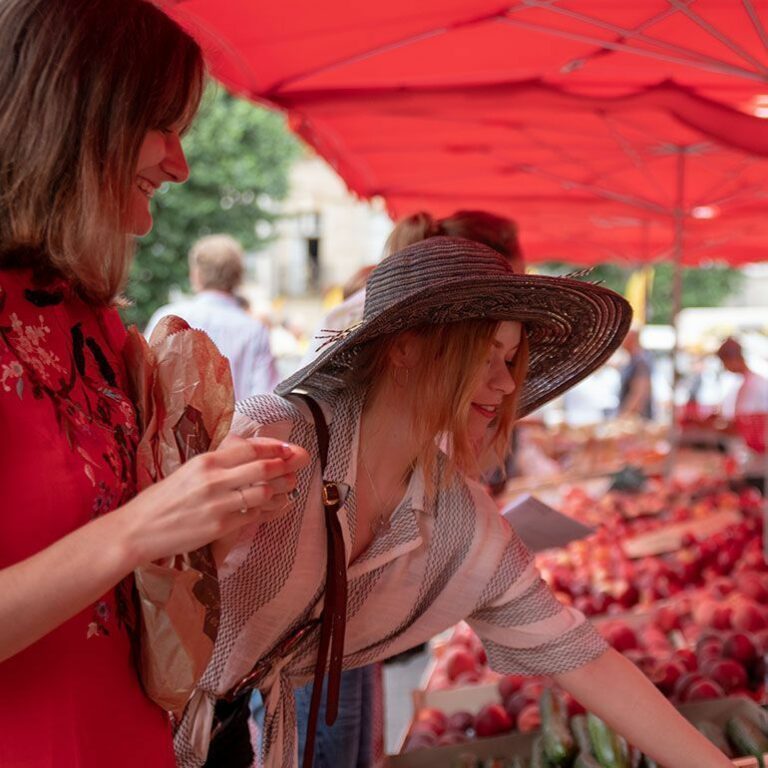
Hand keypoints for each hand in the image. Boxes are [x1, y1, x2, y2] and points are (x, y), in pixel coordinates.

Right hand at [114, 435, 310, 565]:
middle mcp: (213, 479)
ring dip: (280, 489)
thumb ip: (215, 464)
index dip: (275, 447)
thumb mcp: (187, 472)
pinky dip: (266, 509)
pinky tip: (272, 507)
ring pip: (262, 491)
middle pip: (262, 467)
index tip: (289, 448)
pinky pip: (252, 514)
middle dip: (285, 465)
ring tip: (287, 487)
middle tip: (297, 465)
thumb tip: (243, 455)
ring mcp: (217, 503)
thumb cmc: (161, 501)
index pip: (249, 448)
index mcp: (205, 461)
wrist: (137, 530)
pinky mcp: (219, 525)